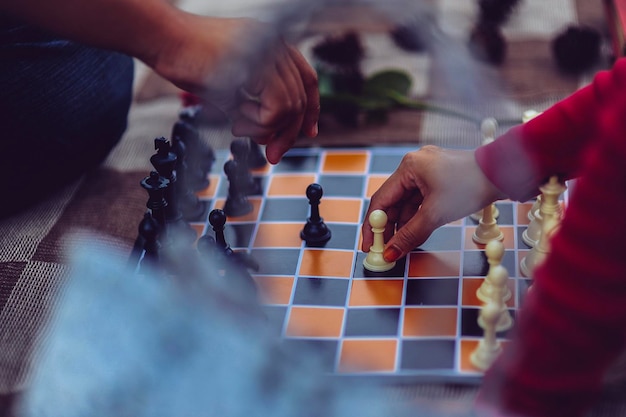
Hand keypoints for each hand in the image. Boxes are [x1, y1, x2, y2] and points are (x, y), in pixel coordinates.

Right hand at [151, 13, 318, 163]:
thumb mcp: (229, 87)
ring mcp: (270, 50)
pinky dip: (260, 123)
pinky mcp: (259, 63)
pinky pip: (277, 107)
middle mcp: (276, 44)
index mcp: (273, 45)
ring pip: (291, 106)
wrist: (162, 39)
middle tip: (272, 155)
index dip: (310, 110)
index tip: (307, 134)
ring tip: (238, 126)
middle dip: (288, 133)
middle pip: (302, 97)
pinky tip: (236, 118)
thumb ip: (252, 106)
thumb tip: (270, 137)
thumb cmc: (187, 60)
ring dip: (266, 128)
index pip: (307, 80)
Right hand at [361, 146, 505, 261]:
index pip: (380, 200)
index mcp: (409, 167)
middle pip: (392, 202)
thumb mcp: (436, 214)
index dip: (373, 226)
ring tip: (398, 247)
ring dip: (402, 225)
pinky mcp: (439, 180)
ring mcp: (427, 172)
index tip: (369, 246)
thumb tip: (391, 253)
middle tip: (384, 250)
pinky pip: (420, 202)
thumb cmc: (471, 186)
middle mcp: (415, 166)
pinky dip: (416, 219)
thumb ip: (410, 235)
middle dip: (388, 228)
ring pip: (406, 204)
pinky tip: (413, 235)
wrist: (504, 174)